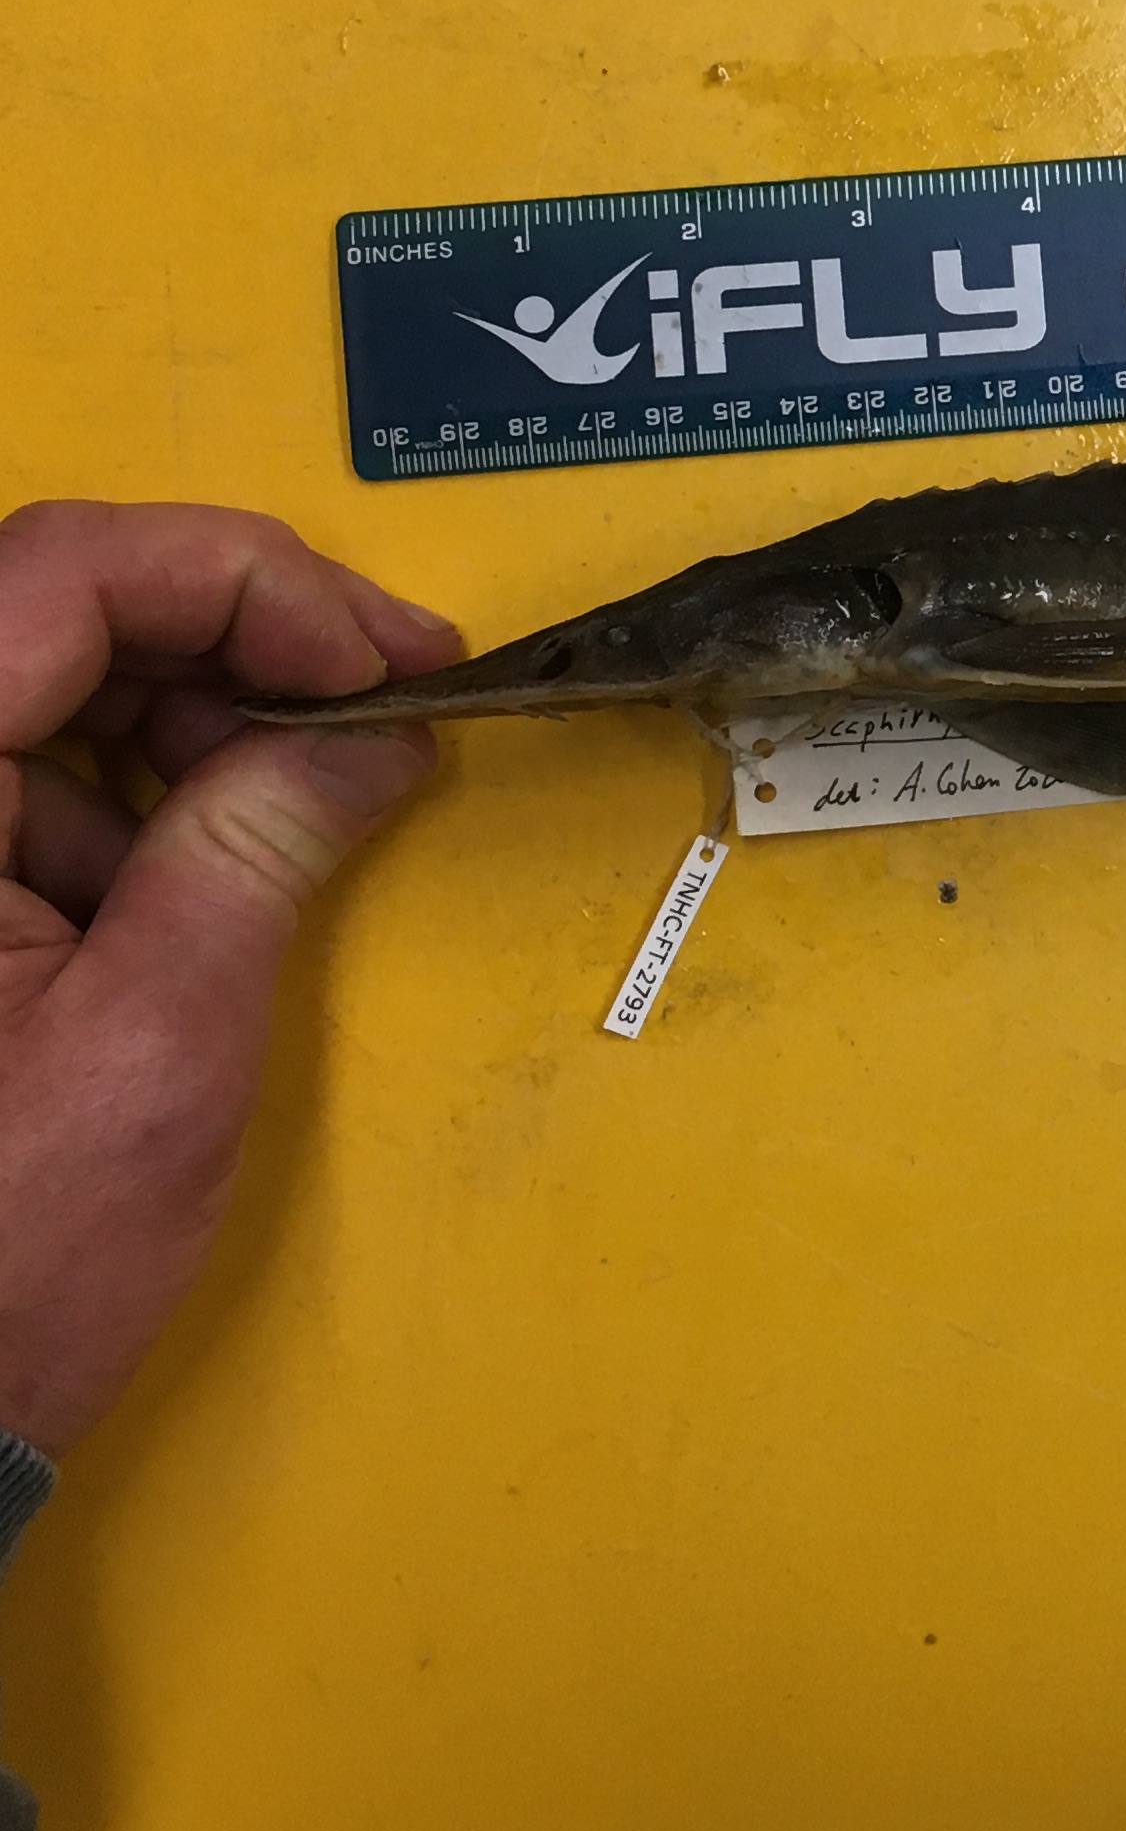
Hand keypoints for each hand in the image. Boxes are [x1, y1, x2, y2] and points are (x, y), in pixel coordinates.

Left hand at [0, 505, 458, 1456]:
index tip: (381, 656)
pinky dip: (125, 789)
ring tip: (309, 798)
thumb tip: (374, 726)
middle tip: (380, 706)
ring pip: (36, 677)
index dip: (244, 578)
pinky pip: (8, 772)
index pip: (60, 572)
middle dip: (229, 637)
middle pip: (45, 604)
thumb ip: (259, 841)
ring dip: (184, 713)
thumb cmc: (1, 1258)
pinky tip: (206, 865)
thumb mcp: (162, 1038)